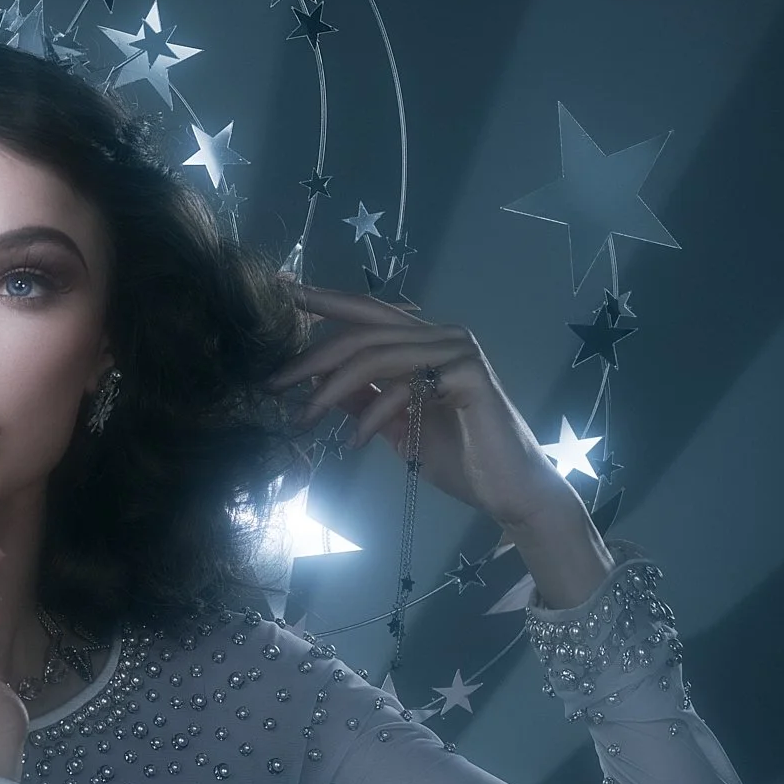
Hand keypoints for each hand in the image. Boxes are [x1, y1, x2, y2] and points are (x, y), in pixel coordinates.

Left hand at [268, 281, 582, 531]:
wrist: (511, 491)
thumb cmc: (459, 457)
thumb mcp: (396, 425)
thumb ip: (363, 398)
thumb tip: (318, 383)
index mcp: (427, 340)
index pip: (367, 310)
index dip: (324, 299)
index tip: (283, 292)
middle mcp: (443, 335)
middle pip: (363, 329)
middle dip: (311, 355)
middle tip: (273, 383)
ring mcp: (459, 351)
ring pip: (376, 355)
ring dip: (330, 390)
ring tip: (304, 420)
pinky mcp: (467, 375)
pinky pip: (403, 385)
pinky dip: (370, 414)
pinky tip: (354, 441)